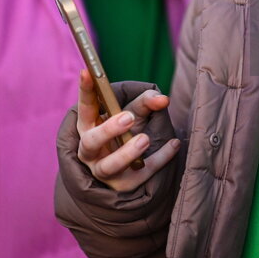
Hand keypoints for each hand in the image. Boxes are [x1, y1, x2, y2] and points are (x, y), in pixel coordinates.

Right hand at [75, 70, 180, 191]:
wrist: (130, 169)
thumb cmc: (127, 132)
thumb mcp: (134, 113)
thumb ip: (146, 101)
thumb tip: (163, 99)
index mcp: (89, 128)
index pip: (85, 109)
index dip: (85, 91)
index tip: (88, 72)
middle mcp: (91, 151)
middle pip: (91, 143)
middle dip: (108, 131)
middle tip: (128, 118)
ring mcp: (105, 171)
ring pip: (109, 167)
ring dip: (127, 153)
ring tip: (145, 139)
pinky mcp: (124, 186)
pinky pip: (140, 175)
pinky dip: (158, 160)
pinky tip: (173, 144)